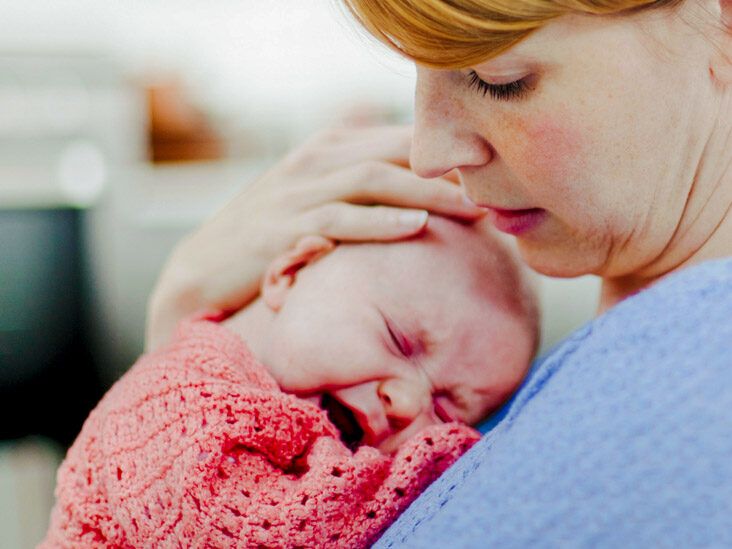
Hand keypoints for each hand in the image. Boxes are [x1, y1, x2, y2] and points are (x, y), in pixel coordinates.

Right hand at [146, 125, 482, 349]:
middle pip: (393, 153)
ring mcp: (296, 192)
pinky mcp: (283, 228)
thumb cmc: (268, 236)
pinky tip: (416, 227)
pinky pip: (340, 218)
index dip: (443, 155)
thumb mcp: (313, 200)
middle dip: (447, 170)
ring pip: (374, 179)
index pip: (395, 140)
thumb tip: (417, 199)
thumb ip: (359, 189)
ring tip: (473, 207)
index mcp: (325, 149)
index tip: (486, 175)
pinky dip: (380, 221)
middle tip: (496, 189)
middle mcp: (313, 162)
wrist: (200, 270)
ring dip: (427, 192)